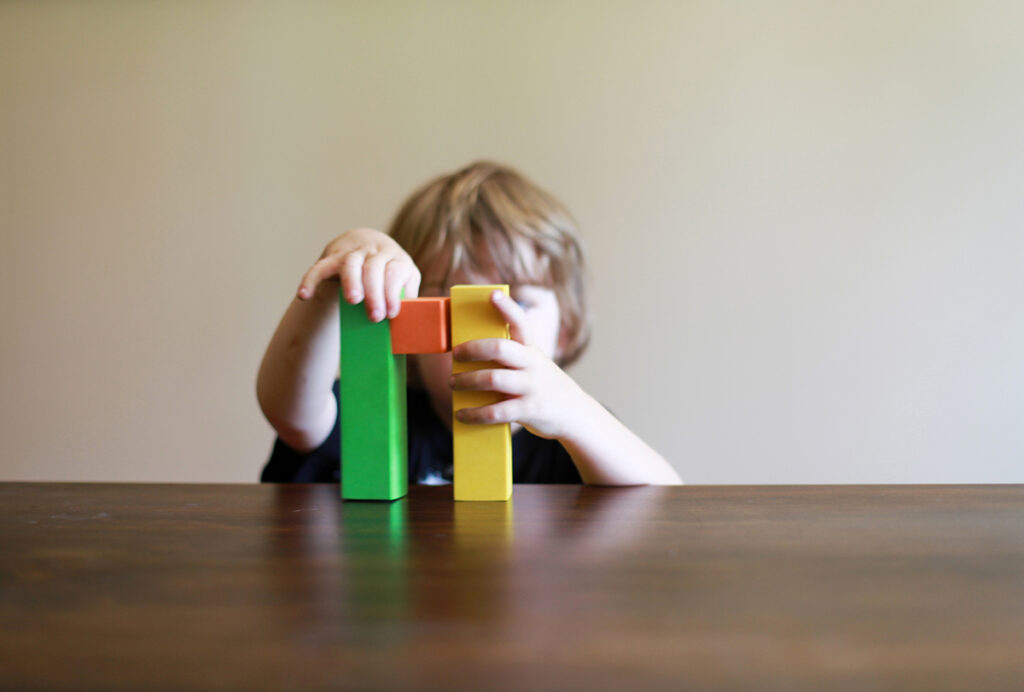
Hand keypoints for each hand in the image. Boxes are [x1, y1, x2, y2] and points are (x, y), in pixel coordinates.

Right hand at [296, 228, 419, 321]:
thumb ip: (407, 298)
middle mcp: (375, 252)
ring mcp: (352, 252)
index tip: (391, 313)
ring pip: (350, 263)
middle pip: (374, 269)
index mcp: (397, 259)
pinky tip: (304, 295)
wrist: (366, 242)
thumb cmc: (389, 270)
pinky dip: (310, 280)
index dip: (393, 292)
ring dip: (351, 282)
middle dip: (374, 293)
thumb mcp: (404, 279)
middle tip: (375, 317)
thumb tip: (410, 327)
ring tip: (353, 301)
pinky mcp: (332, 257)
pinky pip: (319, 267)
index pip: (395, 272)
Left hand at [450, 290, 594, 439]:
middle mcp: (533, 365)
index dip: (507, 308)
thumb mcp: (534, 365)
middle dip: (472, 349)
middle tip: (455, 354)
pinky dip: (475, 413)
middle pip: (499, 349)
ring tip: (453, 383)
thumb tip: (469, 358)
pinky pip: (496, 411)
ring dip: (467, 381)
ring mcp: (532, 387)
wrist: (576, 414)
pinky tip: (462, 414)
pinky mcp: (530, 410)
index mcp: (531, 350)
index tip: (492, 295)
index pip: (520, 323)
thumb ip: (511, 360)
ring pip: (493, 379)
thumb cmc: (544, 387)